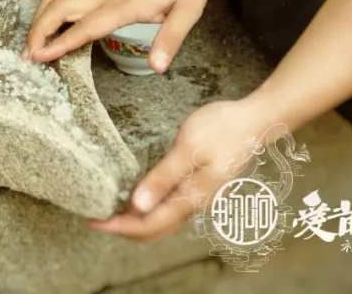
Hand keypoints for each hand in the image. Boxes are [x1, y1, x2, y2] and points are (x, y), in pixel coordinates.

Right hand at [23, 0, 207, 70]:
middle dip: (38, 31)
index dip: (62, 42)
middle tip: (27, 55)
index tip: (41, 56)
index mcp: (125, 4)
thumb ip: (170, 38)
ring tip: (33, 42)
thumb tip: (157, 67)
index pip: (86, 26)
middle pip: (58, 8)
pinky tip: (49, 26)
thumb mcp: (188, 8)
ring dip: (39, 18)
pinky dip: (49, 11)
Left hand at [91, 98, 274, 241]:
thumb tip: (137, 206)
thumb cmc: (222, 129)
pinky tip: (137, 198)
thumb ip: (163, 178)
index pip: (149, 225)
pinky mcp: (199, 185)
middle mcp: (195, 203)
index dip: (120, 227)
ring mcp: (198, 196)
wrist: (255, 121)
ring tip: (111, 210)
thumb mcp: (187, 149)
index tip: (95, 221)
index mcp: (191, 198)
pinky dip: (149, 210)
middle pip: (155, 230)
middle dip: (125, 229)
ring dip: (136, 221)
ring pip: (163, 221)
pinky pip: (170, 208)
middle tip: (97, 219)